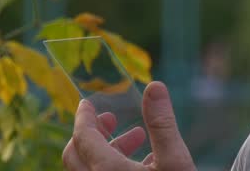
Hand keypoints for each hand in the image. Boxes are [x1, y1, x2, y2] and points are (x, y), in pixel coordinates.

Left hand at [62, 81, 195, 170]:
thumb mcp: (175, 160)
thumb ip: (162, 123)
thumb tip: (154, 86)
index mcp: (106, 170)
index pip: (82, 137)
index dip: (84, 117)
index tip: (87, 102)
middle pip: (75, 155)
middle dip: (91, 132)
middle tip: (111, 118)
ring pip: (88, 169)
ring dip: (105, 149)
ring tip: (136, 137)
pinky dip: (111, 166)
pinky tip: (143, 162)